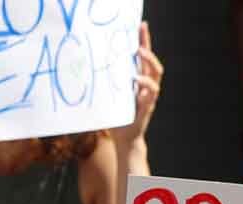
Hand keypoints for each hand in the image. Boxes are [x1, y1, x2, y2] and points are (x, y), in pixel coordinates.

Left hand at [112, 22, 162, 149]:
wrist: (124, 139)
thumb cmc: (116, 118)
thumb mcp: (109, 98)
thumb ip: (105, 85)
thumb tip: (86, 72)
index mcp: (138, 81)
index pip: (142, 58)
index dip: (142, 41)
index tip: (139, 26)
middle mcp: (146, 85)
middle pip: (152, 60)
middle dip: (147, 43)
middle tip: (141, 31)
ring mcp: (149, 95)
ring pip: (156, 73)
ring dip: (149, 60)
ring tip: (139, 51)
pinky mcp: (148, 106)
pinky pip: (152, 91)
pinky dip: (145, 83)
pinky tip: (136, 78)